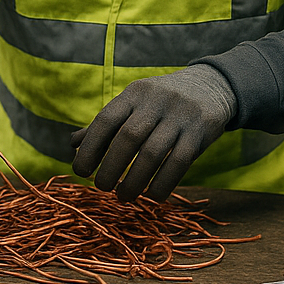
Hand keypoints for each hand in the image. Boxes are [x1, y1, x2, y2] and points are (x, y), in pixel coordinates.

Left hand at [70, 65, 235, 201]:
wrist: (211, 86)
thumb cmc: (162, 101)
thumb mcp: (135, 103)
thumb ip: (107, 124)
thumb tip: (73, 144)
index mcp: (134, 93)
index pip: (106, 120)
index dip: (90, 147)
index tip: (80, 171)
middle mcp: (156, 101)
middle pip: (128, 138)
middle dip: (110, 168)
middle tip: (102, 188)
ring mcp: (180, 116)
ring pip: (152, 153)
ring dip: (134, 181)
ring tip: (124, 197)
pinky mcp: (200, 132)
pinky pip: (179, 162)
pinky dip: (162, 183)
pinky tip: (152, 197)